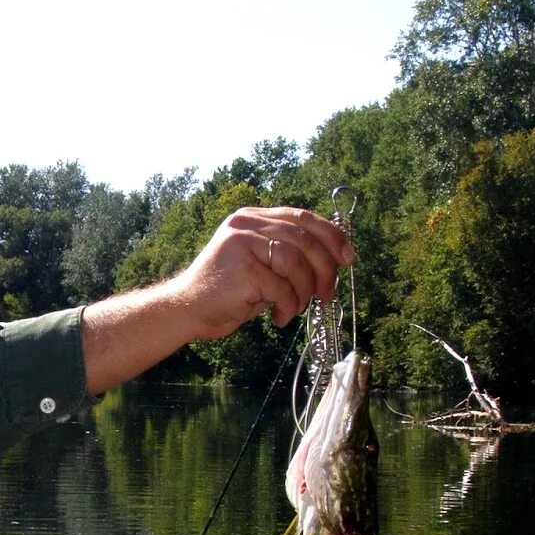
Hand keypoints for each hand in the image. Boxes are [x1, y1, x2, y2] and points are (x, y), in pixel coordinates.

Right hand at [169, 207, 351, 339]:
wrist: (186, 310)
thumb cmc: (226, 293)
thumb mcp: (260, 266)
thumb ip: (287, 256)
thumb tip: (332, 261)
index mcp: (252, 218)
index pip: (302, 217)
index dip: (331, 235)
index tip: (348, 257)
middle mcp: (247, 224)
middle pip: (304, 238)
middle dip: (324, 268)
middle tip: (328, 293)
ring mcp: (243, 243)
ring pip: (296, 262)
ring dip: (304, 291)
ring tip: (295, 307)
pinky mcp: (243, 268)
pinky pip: (282, 287)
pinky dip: (288, 306)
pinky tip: (278, 317)